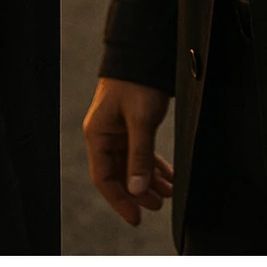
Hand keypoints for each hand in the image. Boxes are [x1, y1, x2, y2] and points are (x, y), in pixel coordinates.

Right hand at [82, 77, 173, 226]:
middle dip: (139, 192)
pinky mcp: (133, 125)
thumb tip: (138, 189)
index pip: (104, 178)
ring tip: (169, 192)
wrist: (144, 50)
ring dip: (149, 180)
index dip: (119, 200)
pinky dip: (154, 165)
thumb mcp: (140, 120)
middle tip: (158, 205)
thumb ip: (139, 155)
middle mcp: (106, 135)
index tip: (136, 217)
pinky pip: (141, 152)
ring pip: (132, 164)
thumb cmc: (136, 81)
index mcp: (98, 134)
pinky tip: (168, 176)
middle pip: (120, 174)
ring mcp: (119, 130)